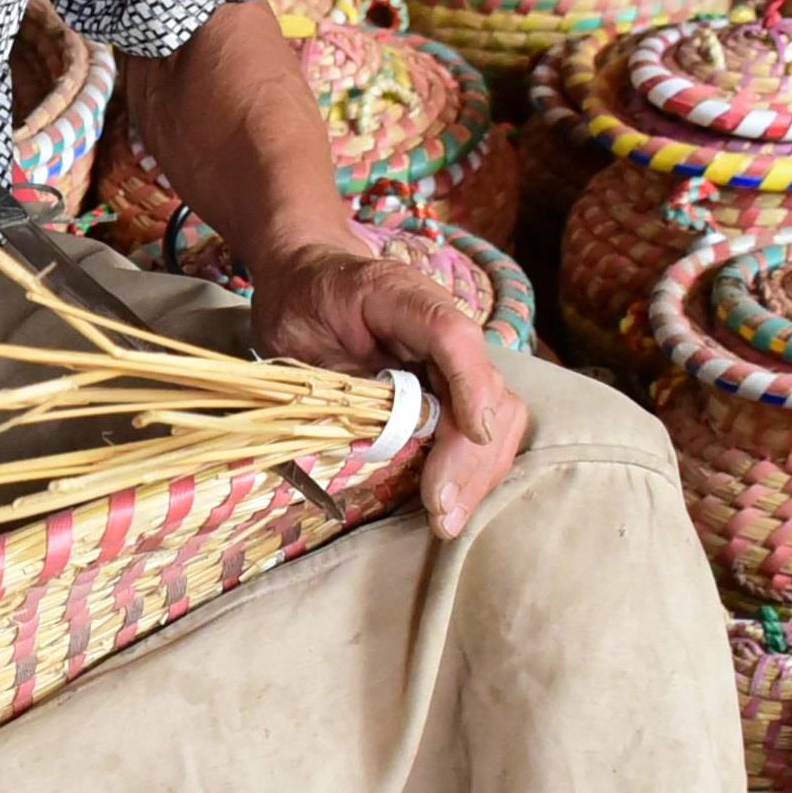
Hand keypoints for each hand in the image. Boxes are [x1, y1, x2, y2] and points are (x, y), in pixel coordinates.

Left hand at [246, 242, 530, 538]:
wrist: (308, 274)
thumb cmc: (299, 302)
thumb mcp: (294, 335)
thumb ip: (339, 380)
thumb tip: (381, 437)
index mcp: (399, 295)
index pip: (452, 334)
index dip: (470, 384)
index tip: (474, 434)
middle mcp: (442, 325)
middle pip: (487, 386)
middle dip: (470, 454)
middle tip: (442, 510)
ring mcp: (452, 357)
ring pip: (496, 412)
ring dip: (477, 469)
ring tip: (446, 518)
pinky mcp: (451, 384)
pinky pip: (477, 425)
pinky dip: (470, 465)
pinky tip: (450, 500)